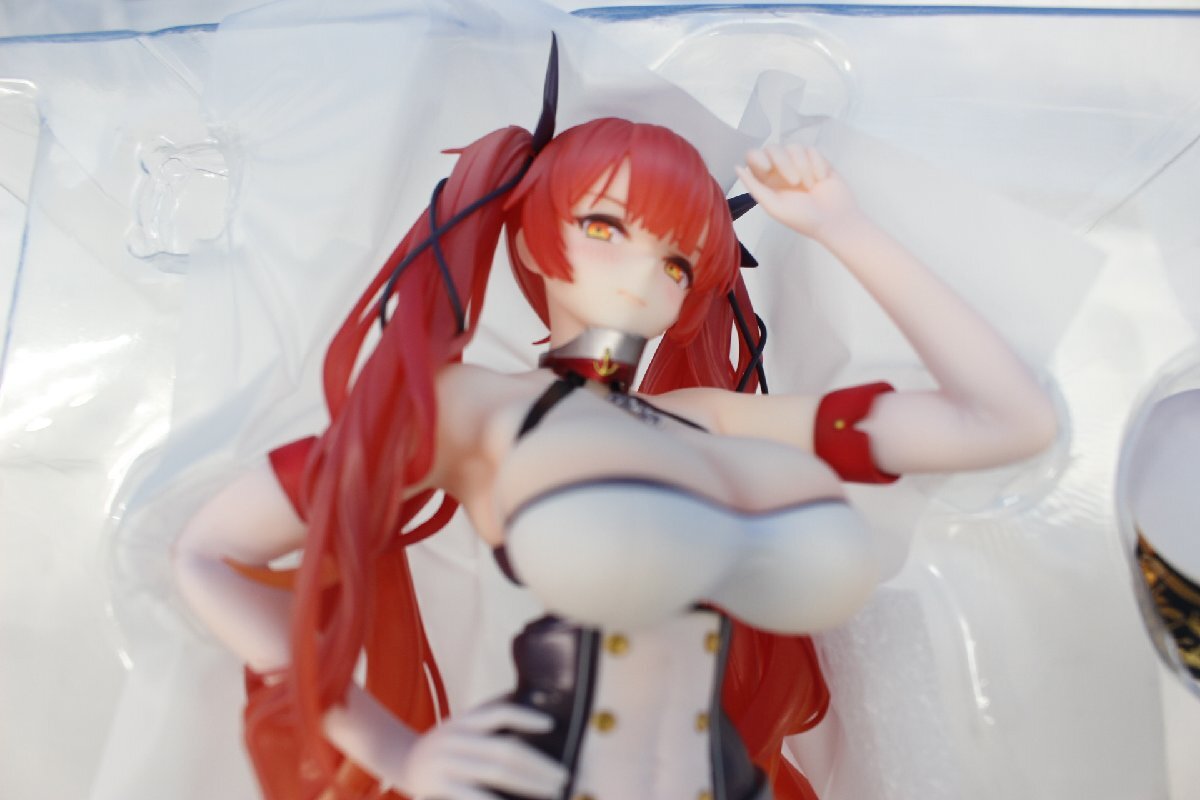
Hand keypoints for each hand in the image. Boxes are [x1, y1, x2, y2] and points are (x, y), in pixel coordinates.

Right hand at [391, 703, 567, 799]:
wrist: (401, 761)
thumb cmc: (445, 743)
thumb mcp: (461, 722)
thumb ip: (489, 715)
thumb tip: (532, 699)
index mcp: (464, 721)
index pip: (499, 712)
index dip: (526, 716)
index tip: (551, 724)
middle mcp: (455, 740)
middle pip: (504, 750)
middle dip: (539, 764)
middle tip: (564, 774)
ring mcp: (448, 766)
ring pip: (495, 773)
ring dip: (530, 783)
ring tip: (553, 790)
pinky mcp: (441, 789)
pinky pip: (475, 797)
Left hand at [734, 144, 861, 242]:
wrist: (835, 220)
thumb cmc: (803, 218)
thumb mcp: (773, 206)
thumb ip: (754, 187)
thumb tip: (737, 167)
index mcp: (767, 181)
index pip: (754, 156)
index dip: (758, 158)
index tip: (766, 169)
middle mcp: (781, 170)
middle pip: (773, 148)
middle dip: (784, 162)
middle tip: (795, 182)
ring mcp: (799, 163)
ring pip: (794, 147)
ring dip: (803, 166)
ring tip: (811, 186)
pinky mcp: (817, 159)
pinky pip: (812, 150)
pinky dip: (817, 165)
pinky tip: (822, 180)